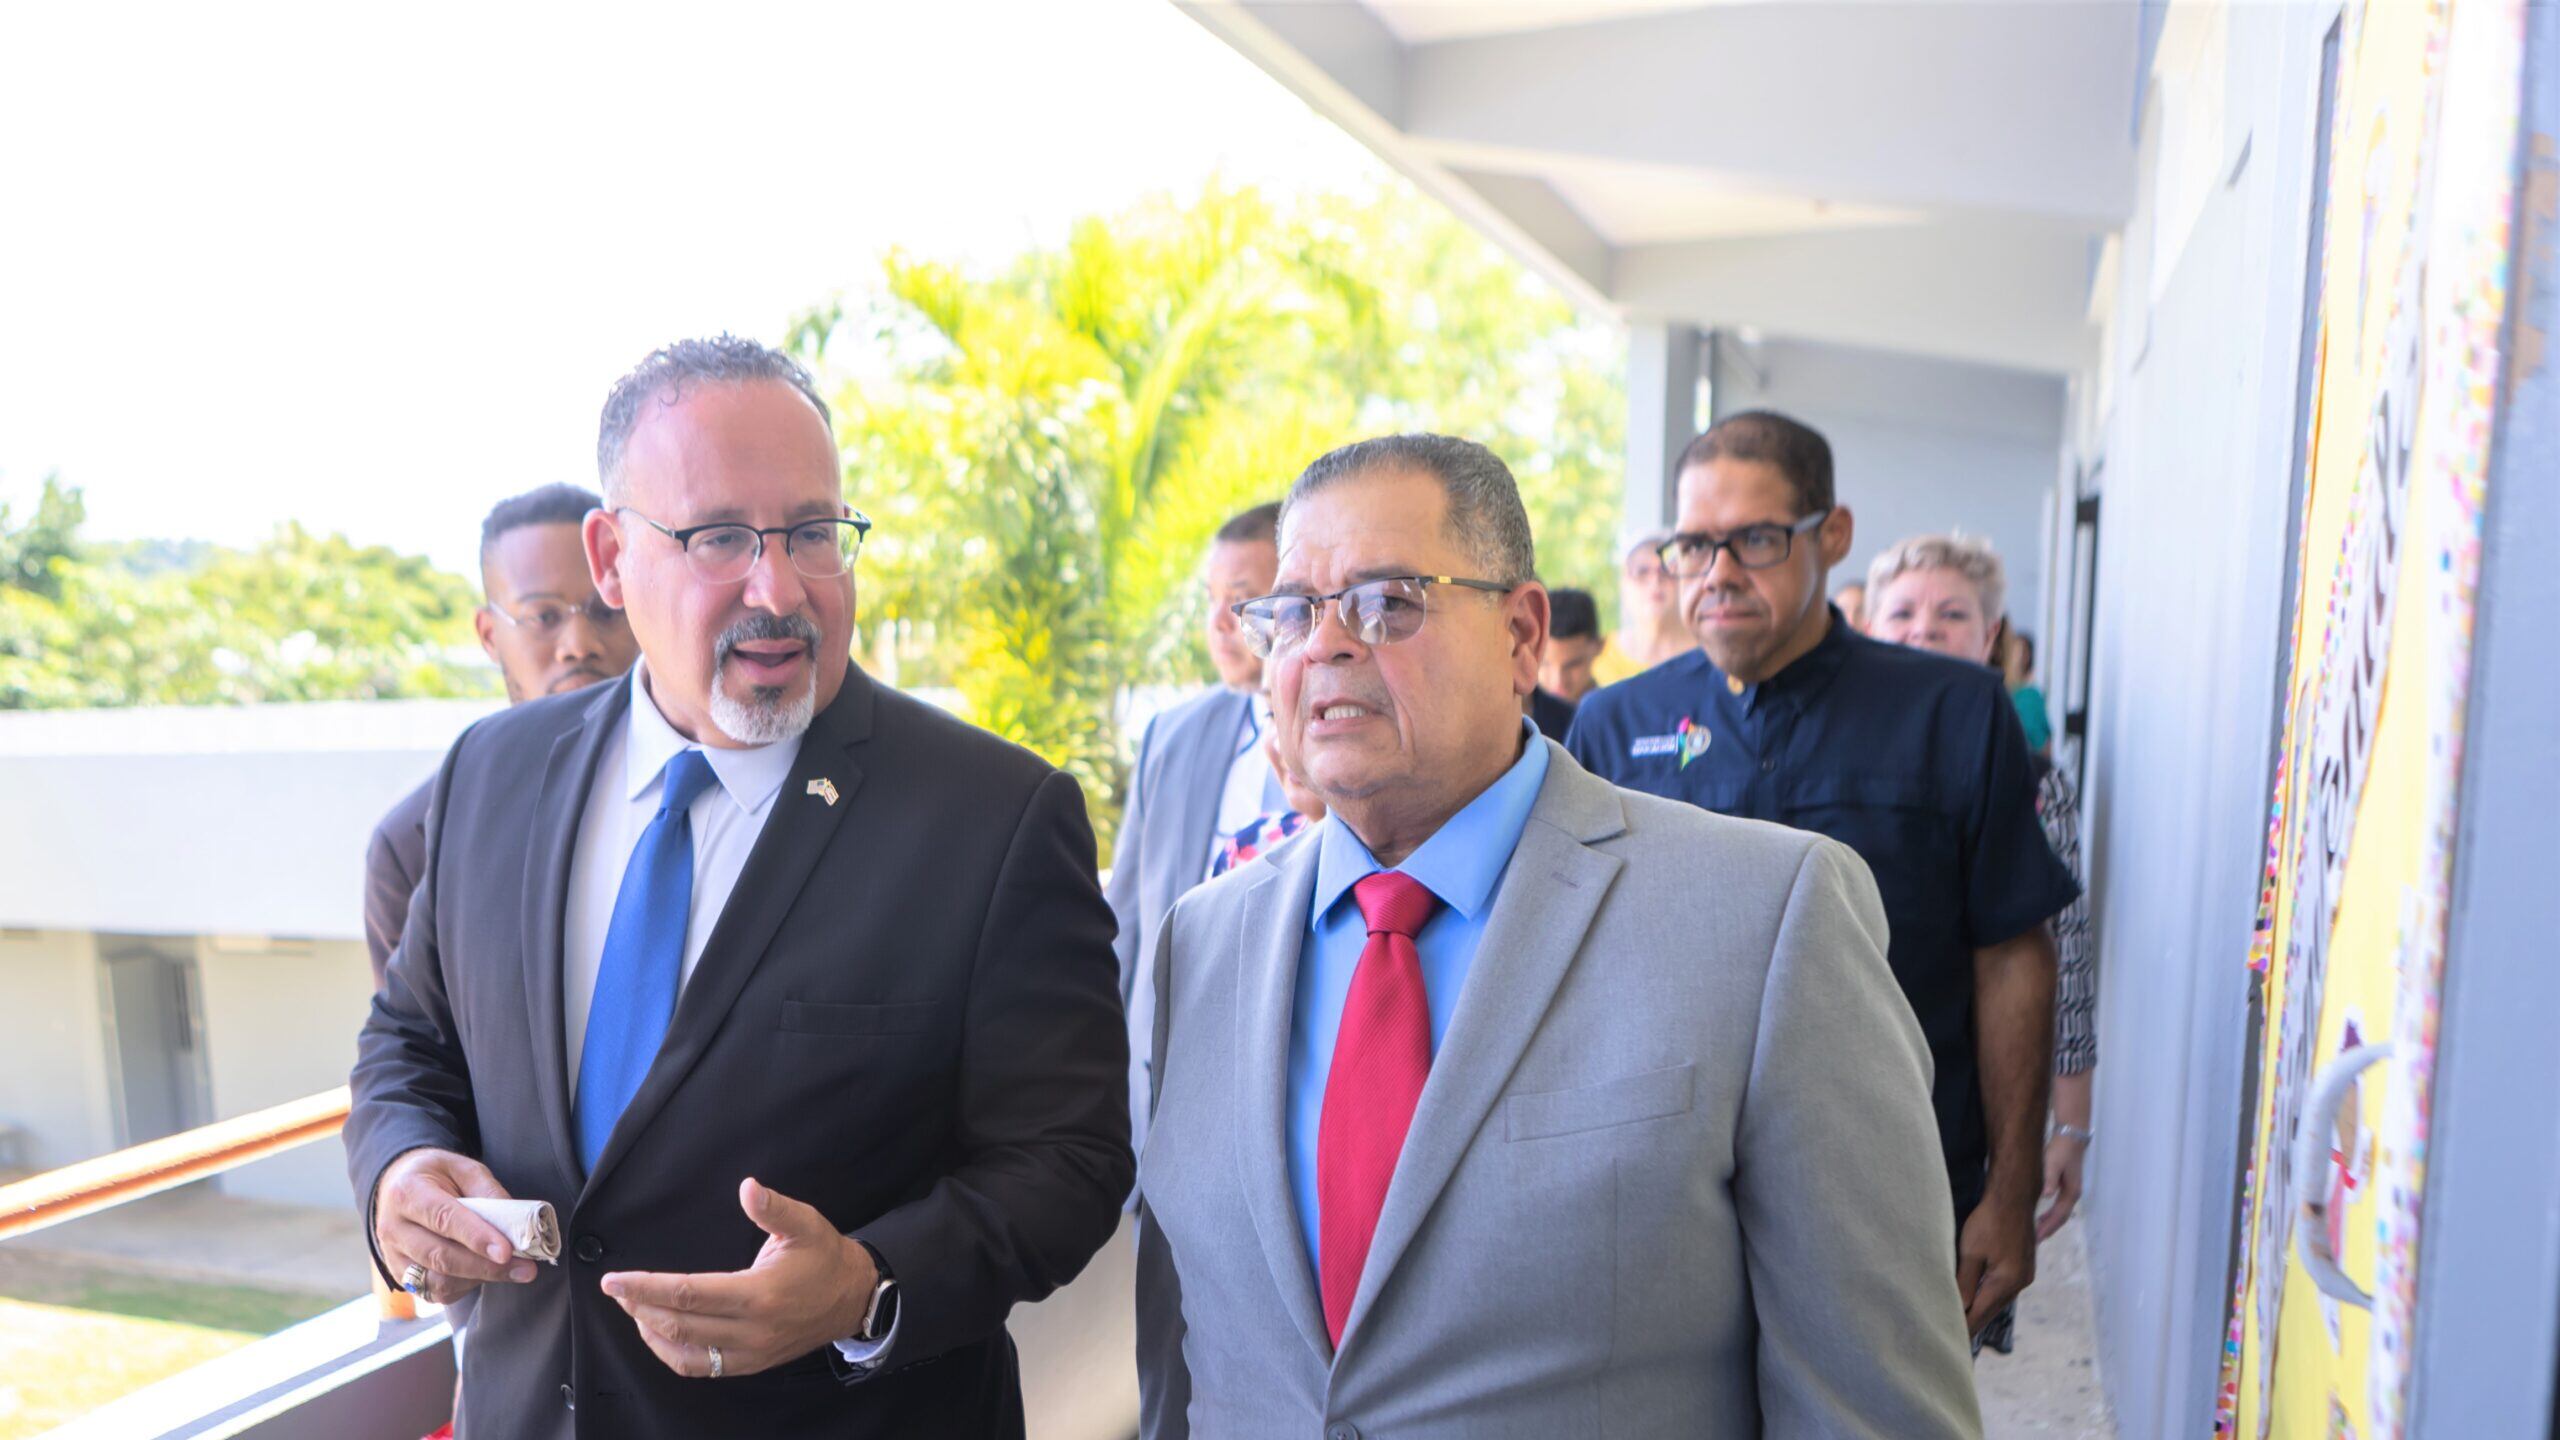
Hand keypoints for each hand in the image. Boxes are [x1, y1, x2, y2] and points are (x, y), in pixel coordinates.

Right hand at [373, 1148, 538, 1305]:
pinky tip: (485, 1273)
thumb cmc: (436, 1175)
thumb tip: (516, 1223)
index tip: (506, 1251)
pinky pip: (435, 1292)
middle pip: (440, 1256)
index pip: (443, 1218)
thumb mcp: (463, 1168)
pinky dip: (465, 1287)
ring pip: (437, 1281)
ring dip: (479, 1279)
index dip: (476, 1237)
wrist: (397, 1186)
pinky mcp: (400, 1276)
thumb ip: (488, 1191)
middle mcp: (393, 1228)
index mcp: (408, 1193)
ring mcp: (393, 1256)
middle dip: (487, 1267)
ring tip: (512, 1270)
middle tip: (526, 1269)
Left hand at [604, 1178, 878, 1378]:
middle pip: (678, 1325)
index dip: (646, 1287)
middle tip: (617, 1290)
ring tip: (635, 1309)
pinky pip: (702, 1367)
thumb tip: (747, 1187)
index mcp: (759, 1294)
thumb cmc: (825, 1257)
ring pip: (685, 1353)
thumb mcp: (806, 1224)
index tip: (614, 1281)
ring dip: (652, 1332)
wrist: (854, 1299)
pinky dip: (672, 1353)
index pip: (688, 1293)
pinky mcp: (751, 1363)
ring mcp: (750, 1352)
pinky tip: (660, 1333)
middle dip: (640, 1307)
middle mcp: (751, 1329)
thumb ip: (773, 1208)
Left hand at [1956, 1194, 2037, 1333]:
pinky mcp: (2023, 1267)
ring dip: (1979, 1311)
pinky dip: (1988, 1297)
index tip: (1948, 1341)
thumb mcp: (1971, 1252)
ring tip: (1960, 1322)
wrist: (2014, 1197)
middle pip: (1989, 1312)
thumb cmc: (1989, 1221)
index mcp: (2006, 1283)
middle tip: (1950, 1337)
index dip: (1963, 1328)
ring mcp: (2024, 1276)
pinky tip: (1976, 1300)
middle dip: (1971, 1323)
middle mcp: (2019, 1284)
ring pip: (1997, 1302)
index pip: (1979, 1315)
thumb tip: (1959, 1309)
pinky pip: (2003, 1290)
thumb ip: (1965, 1283)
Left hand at [2037, 1132, 2087, 1240]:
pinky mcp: (2065, 1185)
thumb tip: (2046, 1195)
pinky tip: (2041, 1216)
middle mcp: (2072, 1194)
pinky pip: (2058, 1206)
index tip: (2037, 1238)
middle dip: (2049, 1230)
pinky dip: (2050, 1214)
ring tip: (2036, 1232)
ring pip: (2060, 1213)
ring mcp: (2070, 1190)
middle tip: (2034, 1241)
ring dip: (2050, 1223)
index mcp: (2071, 1192)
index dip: (2048, 1228)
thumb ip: (2049, 1179)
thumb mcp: (2053, 1163)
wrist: (2070, 1136)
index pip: (2059, 1216)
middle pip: (2061, 1218)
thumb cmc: (2061, 1149)